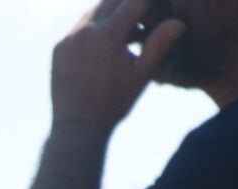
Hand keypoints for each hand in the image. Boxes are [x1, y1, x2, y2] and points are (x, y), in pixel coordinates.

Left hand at [52, 0, 184, 131]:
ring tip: (126, 34)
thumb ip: (159, 44)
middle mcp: (84, 31)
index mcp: (107, 35)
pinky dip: (94, 28)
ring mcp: (68, 38)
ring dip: (112, 15)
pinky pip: (79, 27)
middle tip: (143, 21)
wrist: (77, 127)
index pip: (134, 1)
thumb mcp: (141, 74)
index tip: (156, 15)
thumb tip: (179, 22)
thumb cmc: (114, 103)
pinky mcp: (58, 47)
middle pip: (113, 0)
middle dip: (130, 5)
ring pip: (94, 10)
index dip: (149, 5)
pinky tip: (105, 45)